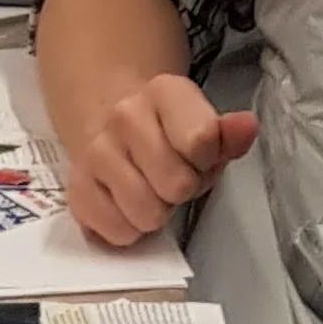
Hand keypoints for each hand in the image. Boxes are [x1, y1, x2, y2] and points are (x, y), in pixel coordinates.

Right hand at [66, 77, 255, 247]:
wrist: (111, 129)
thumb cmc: (168, 137)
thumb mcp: (205, 128)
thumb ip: (228, 134)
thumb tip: (246, 128)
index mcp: (164, 91)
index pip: (201, 139)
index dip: (206, 161)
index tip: (198, 158)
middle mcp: (125, 116)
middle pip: (175, 185)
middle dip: (181, 191)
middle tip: (173, 179)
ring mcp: (95, 153)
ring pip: (146, 214)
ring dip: (155, 213)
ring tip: (151, 192)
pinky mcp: (77, 189)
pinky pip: (118, 232)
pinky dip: (128, 228)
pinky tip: (127, 206)